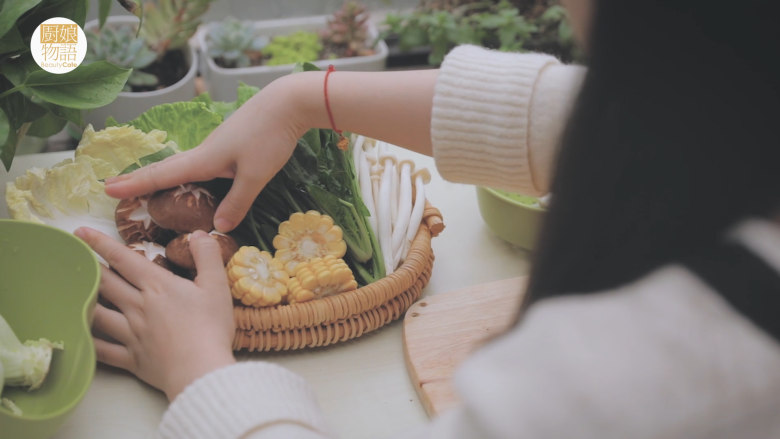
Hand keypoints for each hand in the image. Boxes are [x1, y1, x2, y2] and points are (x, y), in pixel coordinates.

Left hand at [75, 227, 235, 400]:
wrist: (200, 370)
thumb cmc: (211, 327)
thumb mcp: (217, 285)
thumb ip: (207, 255)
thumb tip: (198, 233)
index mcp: (157, 286)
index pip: (124, 259)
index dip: (101, 243)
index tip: (82, 232)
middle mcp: (137, 306)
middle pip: (105, 282)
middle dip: (87, 266)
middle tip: (72, 256)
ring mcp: (131, 333)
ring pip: (97, 313)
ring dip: (83, 300)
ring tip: (71, 292)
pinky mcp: (131, 358)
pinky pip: (103, 350)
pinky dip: (89, 342)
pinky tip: (80, 336)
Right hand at [103, 76, 309, 231]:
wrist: (288, 102)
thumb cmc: (269, 137)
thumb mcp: (255, 176)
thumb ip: (237, 202)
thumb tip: (218, 227)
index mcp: (203, 159)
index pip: (161, 176)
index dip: (134, 185)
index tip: (106, 190)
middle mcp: (204, 151)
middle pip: (165, 168)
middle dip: (138, 179)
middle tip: (110, 187)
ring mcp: (217, 145)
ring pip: (182, 164)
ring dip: (159, 175)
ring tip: (142, 185)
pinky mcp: (230, 142)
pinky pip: (198, 161)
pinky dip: (183, 171)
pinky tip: (189, 176)